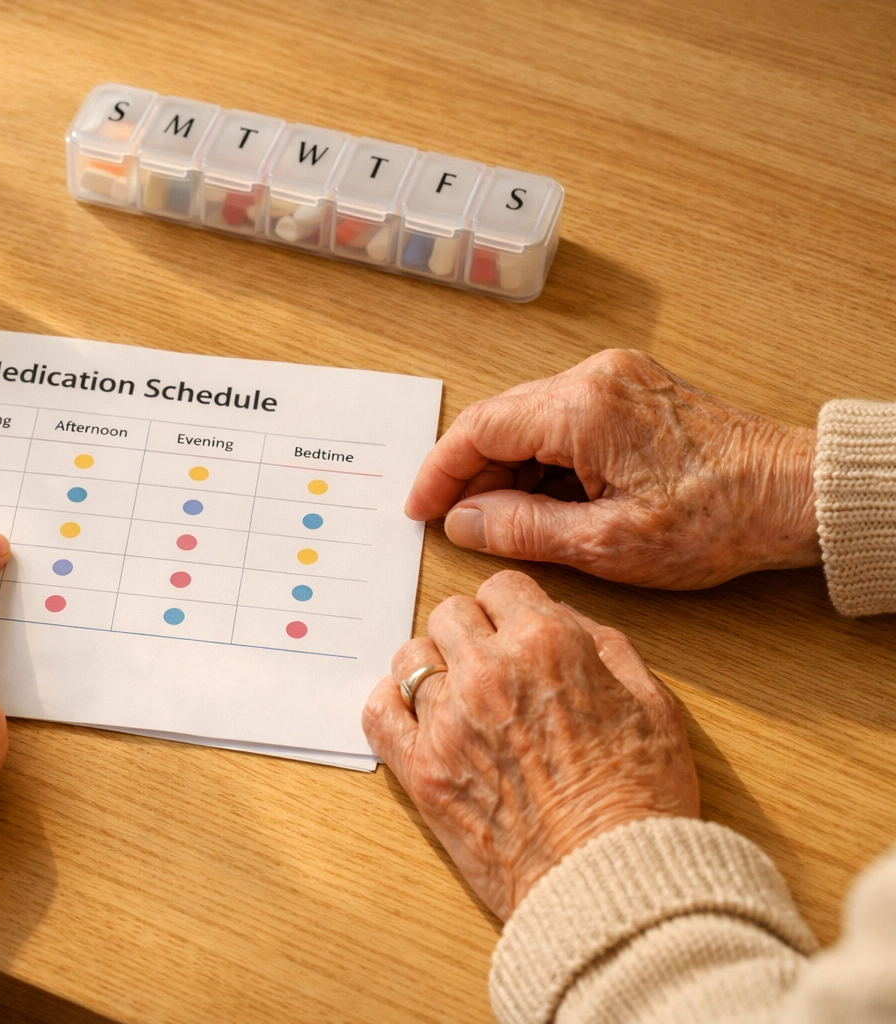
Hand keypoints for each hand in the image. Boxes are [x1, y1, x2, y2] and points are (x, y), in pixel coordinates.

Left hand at [363, 570, 697, 919]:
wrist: (612, 880)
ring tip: (459, 696)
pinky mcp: (421, 770)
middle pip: (450, 615)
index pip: (502, 588)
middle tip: (492, 666)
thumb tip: (563, 619)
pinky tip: (417, 716)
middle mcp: (488, 672)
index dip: (513, 609)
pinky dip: (392, 706)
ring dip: (433, 669)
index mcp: (546, 644)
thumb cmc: (642, 798)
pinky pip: (378, 712)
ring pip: (411, 659)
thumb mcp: (651, 703)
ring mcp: (446, 720)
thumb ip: (602, 646)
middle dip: (471, 633)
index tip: (517, 630)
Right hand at [405, 349, 818, 588]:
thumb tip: (463, 520)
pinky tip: (544, 501)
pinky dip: (541, 459)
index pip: (478, 429)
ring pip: (529, 420)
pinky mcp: (631, 391)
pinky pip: (562, 419)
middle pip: (500, 420)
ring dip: (506, 469)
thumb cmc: (718, 519)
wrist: (797, 494)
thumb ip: (522, 529)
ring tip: (502, 522)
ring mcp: (615, 378)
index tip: (421, 510)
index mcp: (582, 407)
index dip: (439, 473)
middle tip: (456, 525)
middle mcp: (594, 377)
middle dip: (470, 474)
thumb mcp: (607, 544)